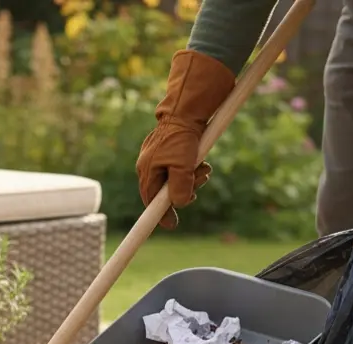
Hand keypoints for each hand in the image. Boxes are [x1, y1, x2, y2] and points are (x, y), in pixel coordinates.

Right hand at [135, 49, 235, 228]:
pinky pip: (182, 169)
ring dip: (193, 179)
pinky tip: (202, 161)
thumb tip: (179, 205)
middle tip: (200, 183)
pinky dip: (193, 169)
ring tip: (205, 168)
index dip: (160, 216)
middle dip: (186, 191)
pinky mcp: (172, 152)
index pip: (150, 201)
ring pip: (177, 180)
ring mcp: (161, 158)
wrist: (187, 109)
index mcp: (147, 171)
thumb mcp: (182, 166)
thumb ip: (180, 188)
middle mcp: (150, 166)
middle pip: (166, 191)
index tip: (170, 225)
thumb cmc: (181, 136)